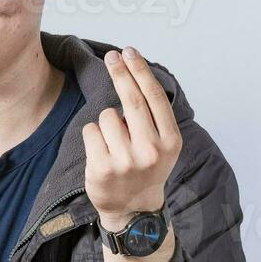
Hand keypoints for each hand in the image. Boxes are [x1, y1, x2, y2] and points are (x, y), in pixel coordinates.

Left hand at [83, 46, 181, 231]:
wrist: (133, 209)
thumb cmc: (146, 169)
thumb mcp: (163, 145)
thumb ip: (154, 116)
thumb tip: (133, 74)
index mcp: (170, 141)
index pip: (154, 96)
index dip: (140, 71)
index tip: (129, 52)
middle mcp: (151, 150)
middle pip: (131, 99)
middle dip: (120, 73)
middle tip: (112, 57)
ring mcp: (126, 160)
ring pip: (107, 116)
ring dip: (107, 121)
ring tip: (114, 142)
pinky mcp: (102, 168)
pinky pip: (90, 131)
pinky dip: (93, 135)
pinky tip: (102, 151)